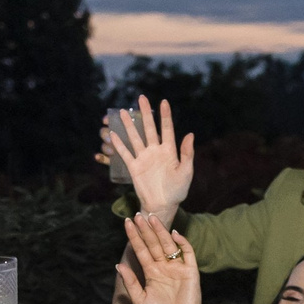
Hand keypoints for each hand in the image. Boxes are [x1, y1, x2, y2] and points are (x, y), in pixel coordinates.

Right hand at [105, 95, 194, 224]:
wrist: (163, 205)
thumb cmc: (177, 190)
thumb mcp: (186, 172)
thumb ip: (187, 154)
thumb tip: (190, 134)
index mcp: (169, 151)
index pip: (167, 129)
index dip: (165, 116)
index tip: (163, 102)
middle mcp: (155, 151)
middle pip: (149, 128)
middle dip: (145, 113)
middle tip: (141, 98)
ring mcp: (144, 158)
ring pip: (135, 138)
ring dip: (129, 125)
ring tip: (124, 112)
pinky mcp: (134, 167)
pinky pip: (125, 154)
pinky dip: (119, 145)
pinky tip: (113, 134)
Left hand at [115, 211, 207, 303]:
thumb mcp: (139, 299)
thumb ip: (130, 282)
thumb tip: (118, 265)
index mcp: (151, 272)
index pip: (141, 250)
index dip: (134, 237)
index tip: (127, 223)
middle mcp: (163, 266)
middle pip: (153, 243)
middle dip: (145, 230)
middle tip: (137, 215)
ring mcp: (177, 266)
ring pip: (167, 244)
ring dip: (160, 231)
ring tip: (151, 218)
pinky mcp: (190, 270)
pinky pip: (187, 252)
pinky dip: (182, 242)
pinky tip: (173, 234)